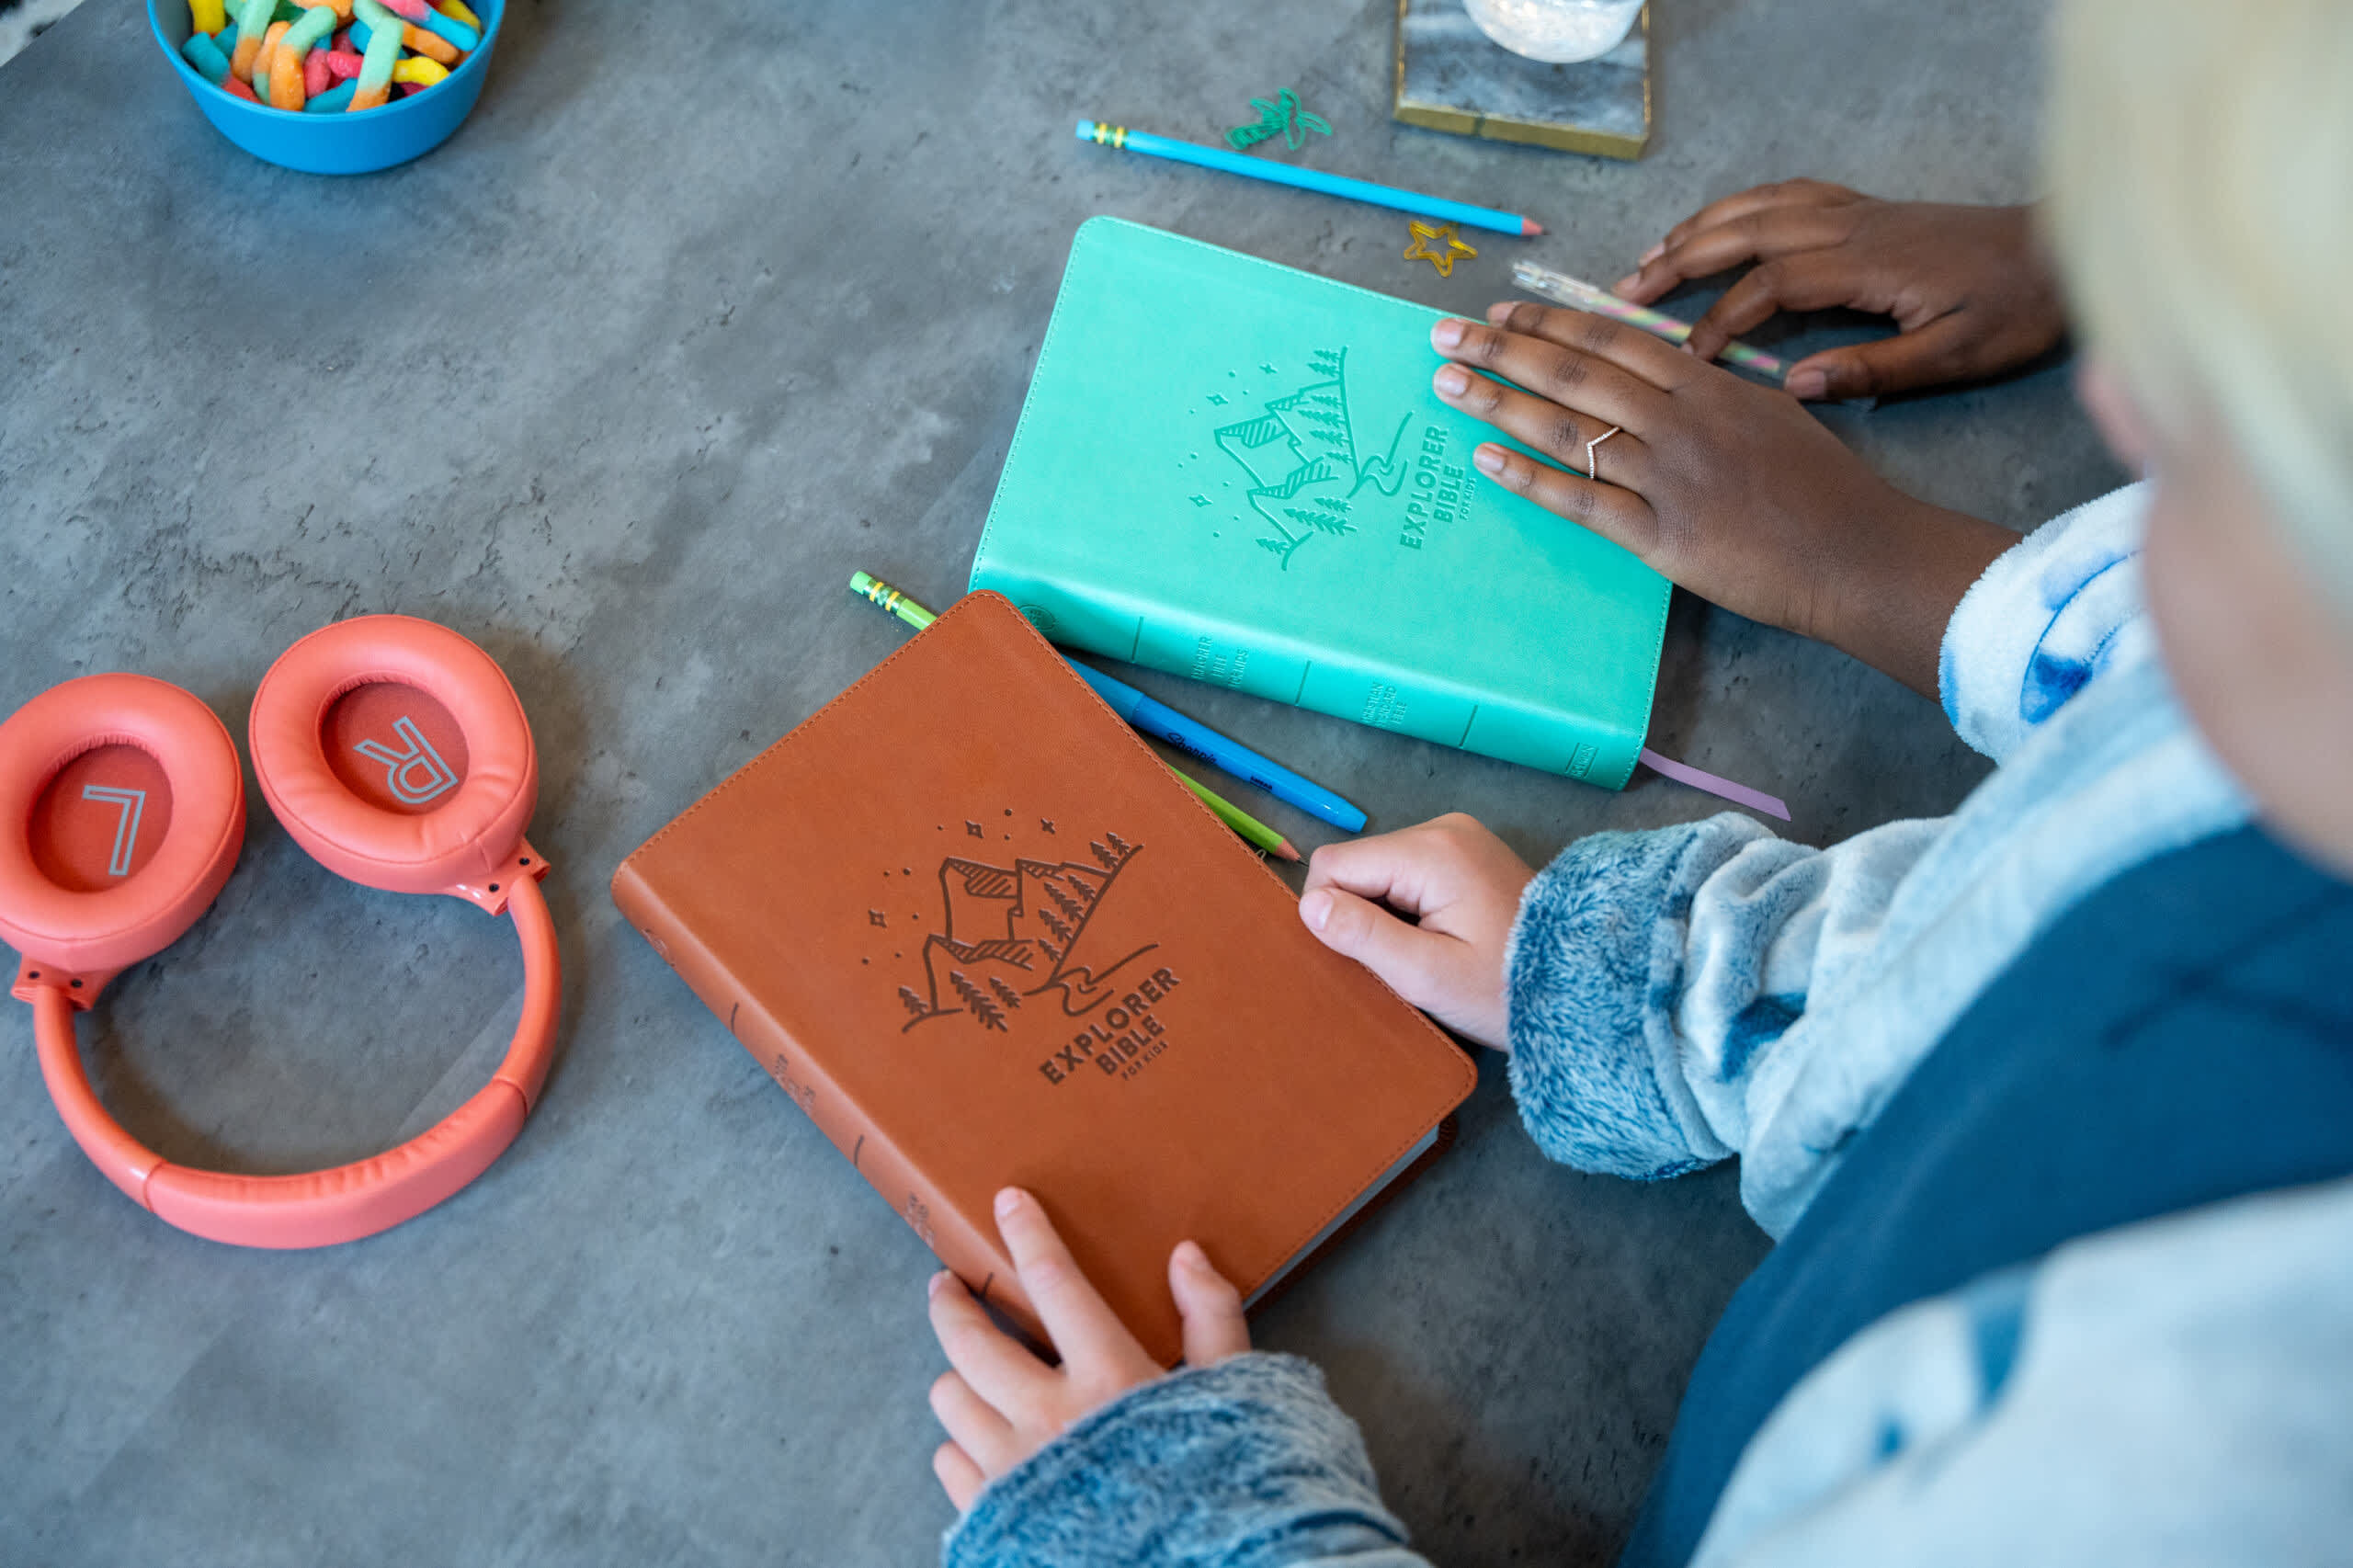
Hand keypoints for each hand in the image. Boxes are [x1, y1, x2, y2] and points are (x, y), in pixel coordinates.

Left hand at [924, 1186, 1250, 1512]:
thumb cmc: (1218, 1486)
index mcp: (1109, 1378)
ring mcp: (1014, 1471)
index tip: (1008, 1201)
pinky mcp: (994, 1517)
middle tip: (949, 1286)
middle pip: (971, 1340)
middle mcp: (1049, 1418)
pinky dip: (959, 1448)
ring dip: (957, 1379)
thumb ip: (1212, 1322)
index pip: (1054, 1283)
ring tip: (970, 1371)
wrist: (1208, 1566)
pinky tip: (982, 1444)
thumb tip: (1186, 1255)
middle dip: (952, 1303)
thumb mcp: (1234, 1398)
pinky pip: (949, 1465)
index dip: (1028, 1234)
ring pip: (949, 1399)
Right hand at [1299, 813, 1534, 1050]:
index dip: (1331, 914)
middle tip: (1404, 961)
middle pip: (1357, 865)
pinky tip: (1439, 936)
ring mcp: (1458, 836)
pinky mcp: (1467, 851)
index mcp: (1430, 851)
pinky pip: (1408, 872)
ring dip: (1385, 913)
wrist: (1579, 985)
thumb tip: (1308, 906)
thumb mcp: (1427, 975)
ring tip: (1427, 951)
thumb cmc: (1502, 989)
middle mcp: (1443, 828)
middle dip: (1363, 914)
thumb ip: (1363, 936)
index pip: (1333, 865)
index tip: (1367, 956)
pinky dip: (1407, 906)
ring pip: (1379, 870)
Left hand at [1430, 305, 2015, 695]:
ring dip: (1499, 402)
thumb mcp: (1770, 415)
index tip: (1502, 313)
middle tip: (1445, 335)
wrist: (1856, 552)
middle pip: (1577, 373)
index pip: (1614, 341)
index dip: (1552, 324)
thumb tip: (1668, 375)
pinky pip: (1580, 499)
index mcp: (1707, 386)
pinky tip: (1485, 458)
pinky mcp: (1660, 535)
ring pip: (1569, 428)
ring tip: (1448, 384)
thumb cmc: (1822, 489)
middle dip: (1503, 349)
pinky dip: (1529, 476)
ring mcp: (1668, 477)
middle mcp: (1681, 421)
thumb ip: (1712, 393)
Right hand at [1612, 181, 2066, 400]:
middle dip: (1682, 260)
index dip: (1719, 318)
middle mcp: (1852, 227)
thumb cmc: (2014, 310)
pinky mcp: (1869, 208)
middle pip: (1746, 232)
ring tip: (1652, 255)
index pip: (1769, 285)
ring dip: (1701, 227)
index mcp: (1866, 265)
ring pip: (1760, 207)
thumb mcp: (1953, 356)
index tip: (1685, 356)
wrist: (2064, 254)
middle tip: (1629, 292)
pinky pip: (1788, 194)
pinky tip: (1718, 223)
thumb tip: (1793, 384)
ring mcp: (1858, 211)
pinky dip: (1742, 205)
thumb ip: (1873, 369)